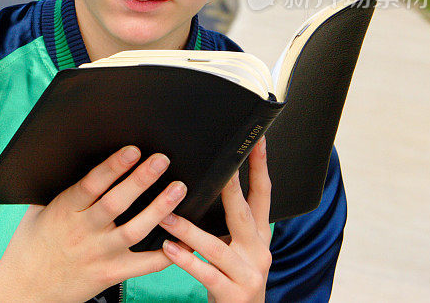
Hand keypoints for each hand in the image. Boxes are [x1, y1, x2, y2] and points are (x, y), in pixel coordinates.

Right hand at [0, 146, 187, 302]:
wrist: (24, 290)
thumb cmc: (30, 245)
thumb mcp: (36, 211)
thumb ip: (58, 189)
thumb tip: (72, 157)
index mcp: (64, 211)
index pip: (91, 185)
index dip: (113, 166)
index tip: (133, 150)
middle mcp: (83, 232)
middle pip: (116, 203)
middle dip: (141, 180)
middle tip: (161, 160)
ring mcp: (99, 254)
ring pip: (135, 230)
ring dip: (159, 208)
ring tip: (177, 189)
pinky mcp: (110, 274)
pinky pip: (143, 265)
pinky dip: (165, 253)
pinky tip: (181, 237)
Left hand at [159, 136, 271, 302]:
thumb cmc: (234, 278)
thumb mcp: (238, 247)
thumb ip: (228, 222)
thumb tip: (204, 184)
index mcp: (259, 235)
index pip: (263, 194)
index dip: (260, 167)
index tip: (256, 142)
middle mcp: (259, 251)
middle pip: (243, 213)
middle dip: (230, 188)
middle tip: (216, 168)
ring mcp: (248, 273)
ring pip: (216, 246)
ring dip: (189, 229)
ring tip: (166, 215)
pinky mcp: (233, 293)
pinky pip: (205, 273)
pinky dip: (186, 260)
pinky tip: (168, 248)